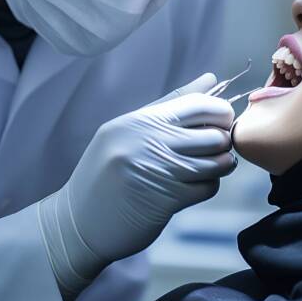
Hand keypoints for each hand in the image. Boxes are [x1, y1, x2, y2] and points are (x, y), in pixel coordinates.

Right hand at [38, 74, 235, 300]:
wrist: (77, 222)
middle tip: (215, 149)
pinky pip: (207, 187)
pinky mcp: (167, 199)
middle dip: (223, 141)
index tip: (221, 121)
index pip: (197, 104)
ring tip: (208, 168)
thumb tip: (211, 78)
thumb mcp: (129, 132)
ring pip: (216, 162)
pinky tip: (193, 188)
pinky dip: (208, 186)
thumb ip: (171, 106)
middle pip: (212, 134)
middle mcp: (147, 141)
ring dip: (220, 166)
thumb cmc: (106, 174)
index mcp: (138, 121)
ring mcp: (158, 170)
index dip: (219, 111)